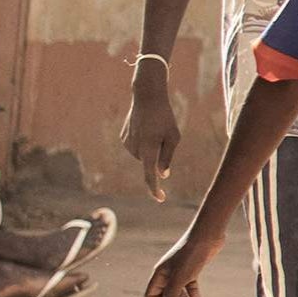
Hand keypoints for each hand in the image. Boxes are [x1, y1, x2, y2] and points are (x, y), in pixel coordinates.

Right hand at [119, 84, 182, 203]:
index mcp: (149, 150)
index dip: (155, 189)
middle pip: (150, 162)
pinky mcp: (123, 138)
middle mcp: (135, 149)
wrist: (147, 98)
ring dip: (150, 147)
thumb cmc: (165, 117)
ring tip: (154, 129)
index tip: (160, 198)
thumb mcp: (174, 136)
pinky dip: (143, 142)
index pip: (150, 176)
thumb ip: (167, 157)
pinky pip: (137, 147)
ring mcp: (127, 144)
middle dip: (159, 154)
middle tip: (163, 135)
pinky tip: (145, 127)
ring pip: (143, 155)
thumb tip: (161, 174)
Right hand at [146, 233, 213, 296]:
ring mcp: (180, 271)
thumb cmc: (190, 256)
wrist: (207, 238)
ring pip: (178, 291)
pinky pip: (189, 285)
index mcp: (160, 274)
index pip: (151, 295)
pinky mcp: (192, 269)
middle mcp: (168, 273)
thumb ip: (172, 295)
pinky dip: (192, 293)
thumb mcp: (180, 278)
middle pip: (165, 295)